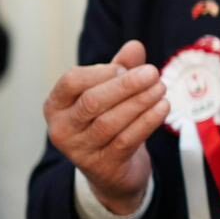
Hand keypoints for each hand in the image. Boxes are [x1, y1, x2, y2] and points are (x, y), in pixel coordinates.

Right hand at [44, 40, 167, 214]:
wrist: (112, 172)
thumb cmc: (106, 122)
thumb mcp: (109, 93)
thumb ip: (119, 69)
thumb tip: (135, 45)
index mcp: (56, 106)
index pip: (71, 81)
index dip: (101, 71)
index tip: (126, 68)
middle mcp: (62, 129)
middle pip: (92, 101)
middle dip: (126, 85)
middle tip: (153, 73)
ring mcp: (80, 150)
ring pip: (110, 122)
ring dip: (140, 102)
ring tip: (161, 88)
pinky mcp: (103, 166)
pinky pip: (126, 140)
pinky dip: (147, 121)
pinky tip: (163, 107)